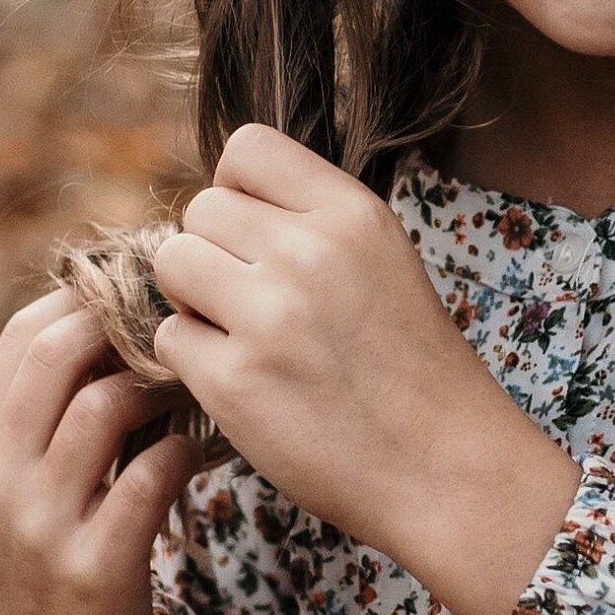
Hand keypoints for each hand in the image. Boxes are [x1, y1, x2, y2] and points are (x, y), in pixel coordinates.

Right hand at [0, 290, 224, 614]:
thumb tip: (111, 306)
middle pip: (60, 350)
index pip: (24, 332)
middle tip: (177, 325)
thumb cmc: (38, 557)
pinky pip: (153, 475)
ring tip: (190, 388)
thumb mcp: (8, 484)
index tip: (139, 289)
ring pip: (109, 402)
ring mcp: (38, 524)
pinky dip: (186, 450)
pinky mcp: (92, 567)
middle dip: (127, 323)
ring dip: (164, 384)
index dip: (87, 296)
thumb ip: (38, 409)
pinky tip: (195, 451)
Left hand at [151, 125, 581, 614]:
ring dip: (192, 299)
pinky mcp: (235, 381)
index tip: (256, 236)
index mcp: (352, 212)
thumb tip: (219, 203)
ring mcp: (269, 315)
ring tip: (240, 334)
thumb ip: (309, 220)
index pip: (247, 148)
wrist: (444, 467)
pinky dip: (194, 360)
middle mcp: (309, 251)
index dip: (236, 191)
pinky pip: (169, 337)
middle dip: (213, 253)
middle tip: (251, 302)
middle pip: (199, 209)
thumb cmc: (408, 365)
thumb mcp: (383, 258)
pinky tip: (244, 382)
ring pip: (171, 262)